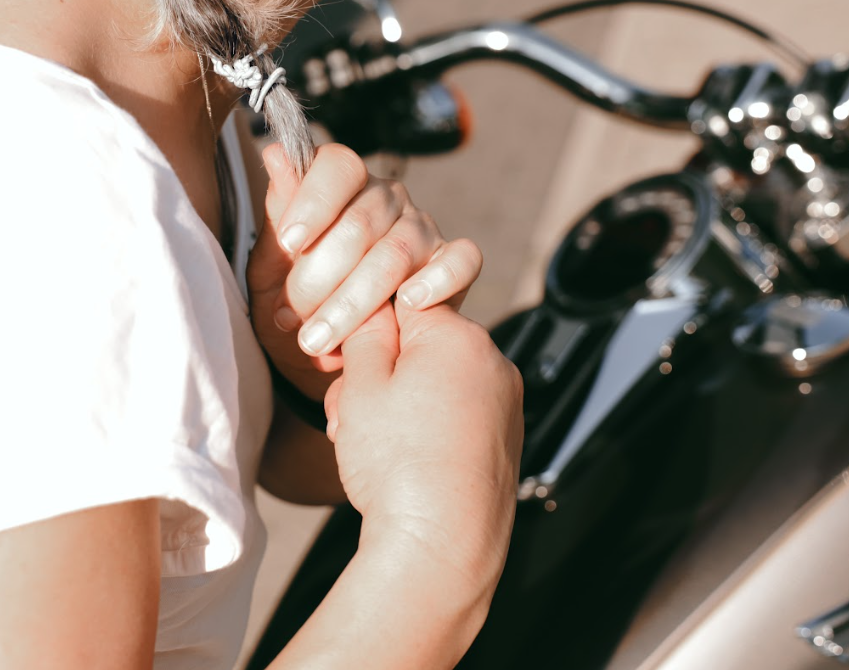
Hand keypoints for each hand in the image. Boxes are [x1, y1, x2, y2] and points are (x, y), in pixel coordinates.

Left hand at [246, 143, 482, 395]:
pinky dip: (437, 281)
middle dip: (317, 278)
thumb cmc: (299, 300)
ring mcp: (423, 229)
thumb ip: (279, 212)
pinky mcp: (454, 263)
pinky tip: (408, 303)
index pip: (338, 166)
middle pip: (359, 223)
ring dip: (352, 302)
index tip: (289, 244)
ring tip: (318, 338)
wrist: (327, 356)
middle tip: (288, 319)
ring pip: (396, 254)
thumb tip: (274, 152)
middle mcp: (387, 198)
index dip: (313, 201)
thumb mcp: (273, 263)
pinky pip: (462, 261)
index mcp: (344, 184)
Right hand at [326, 299, 523, 597]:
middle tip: (349, 415)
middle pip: (421, 346)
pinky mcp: (506, 440)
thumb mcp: (360, 386)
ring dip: (399, 404)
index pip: (403, 299)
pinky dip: (428, 428)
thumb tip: (375, 308)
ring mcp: (505, 404)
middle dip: (380, 373)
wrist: (442, 547)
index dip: (364, 326)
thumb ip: (365, 333)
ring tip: (371, 449)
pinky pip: (458, 415)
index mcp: (459, 337)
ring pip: (437, 383)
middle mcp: (494, 362)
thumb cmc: (398, 466)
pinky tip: (402, 464)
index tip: (342, 356)